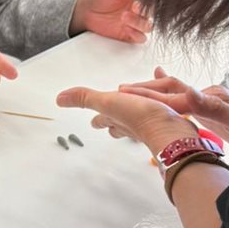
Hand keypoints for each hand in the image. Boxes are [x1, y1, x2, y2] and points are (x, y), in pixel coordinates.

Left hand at [56, 85, 186, 151]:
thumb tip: (59, 99)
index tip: (94, 121)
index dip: (97, 120)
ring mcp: (147, 127)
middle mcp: (129, 125)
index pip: (101, 120)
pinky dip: (154, 117)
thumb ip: (84, 98)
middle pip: (117, 126)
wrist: (169, 129)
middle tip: (109, 123)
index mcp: (115, 118)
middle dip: (113, 123)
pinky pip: (156, 121)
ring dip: (132, 122)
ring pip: (136, 125)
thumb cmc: (139, 117)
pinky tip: (159, 116)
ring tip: (133, 118)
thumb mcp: (107, 101)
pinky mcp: (164, 124)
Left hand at [71, 0, 151, 43]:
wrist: (85, 11)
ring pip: (148, 26)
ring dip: (139, 23)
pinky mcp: (129, 35)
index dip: (148, 1)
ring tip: (124, 18)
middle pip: (152, 14)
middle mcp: (138, 10)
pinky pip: (140, 38)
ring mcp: (134, 23)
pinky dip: (137, 35)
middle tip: (133, 9)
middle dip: (144, 12)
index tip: (138, 1)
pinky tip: (127, 29)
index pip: (151, 0)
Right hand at [119, 68, 228, 149]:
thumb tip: (187, 92)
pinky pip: (184, 108)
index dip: (149, 96)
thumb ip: (214, 108)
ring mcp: (212, 106)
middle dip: (146, 90)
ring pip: (174, 98)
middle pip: (172, 90)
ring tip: (131, 91)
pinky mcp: (215, 117)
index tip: (126, 96)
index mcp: (212, 98)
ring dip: (153, 95)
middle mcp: (210, 98)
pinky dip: (169, 104)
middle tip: (119, 92)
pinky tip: (165, 106)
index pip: (174, 94)